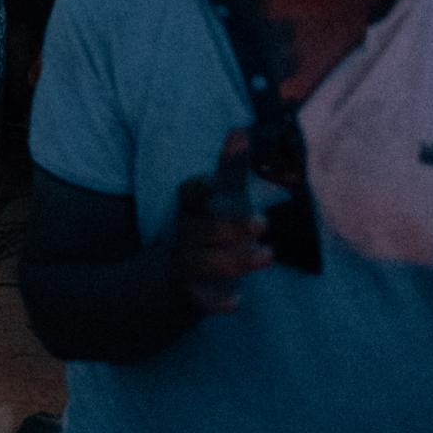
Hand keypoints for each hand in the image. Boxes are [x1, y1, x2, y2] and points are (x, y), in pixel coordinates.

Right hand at [172, 129, 272, 315]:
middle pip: (199, 230)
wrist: (164, 284)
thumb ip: (229, 170)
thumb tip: (240, 130)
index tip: (213, 184)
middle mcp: (185, 237)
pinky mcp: (191, 296)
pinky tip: (235, 300)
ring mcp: (185, 267)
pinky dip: (216, 301)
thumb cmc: (200, 233)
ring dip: (234, 260)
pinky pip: (201, 300)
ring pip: (202, 262)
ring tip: (267, 255)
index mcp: (190, 212)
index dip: (200, 190)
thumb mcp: (214, 202)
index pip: (189, 196)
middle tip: (262, 222)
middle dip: (228, 226)